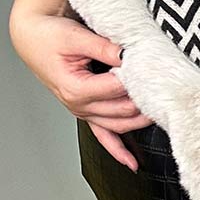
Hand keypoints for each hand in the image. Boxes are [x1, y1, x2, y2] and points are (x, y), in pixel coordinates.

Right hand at [9, 9, 152, 170]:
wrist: (32, 38)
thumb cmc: (49, 36)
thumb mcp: (76, 36)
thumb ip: (104, 48)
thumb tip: (129, 54)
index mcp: (76, 89)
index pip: (117, 89)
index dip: (136, 78)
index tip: (153, 65)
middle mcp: (79, 106)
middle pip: (122, 110)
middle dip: (145, 100)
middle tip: (166, 85)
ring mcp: (83, 112)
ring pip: (118, 124)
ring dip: (141, 120)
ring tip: (164, 111)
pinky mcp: (86, 111)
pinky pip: (104, 136)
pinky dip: (118, 151)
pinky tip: (132, 163)